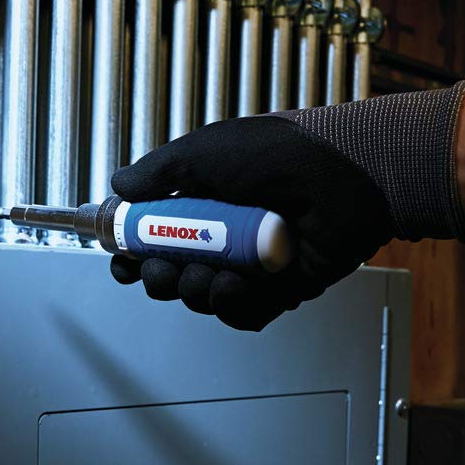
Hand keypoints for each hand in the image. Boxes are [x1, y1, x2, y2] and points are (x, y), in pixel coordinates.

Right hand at [108, 115, 394, 330]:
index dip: (134, 250)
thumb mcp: (206, 151)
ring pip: (205, 296)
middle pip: (175, 272)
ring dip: (194, 291)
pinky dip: (233, 305)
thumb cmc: (282, 153)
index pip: (157, 233)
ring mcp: (253, 262)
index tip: (122, 259)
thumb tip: (120, 184)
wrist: (344, 174)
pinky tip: (233, 286)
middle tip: (159, 270)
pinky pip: (245, 312)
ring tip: (203, 275)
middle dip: (159, 277)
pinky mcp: (282, 288)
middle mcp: (227, 232)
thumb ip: (159, 171)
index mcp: (207, 199)